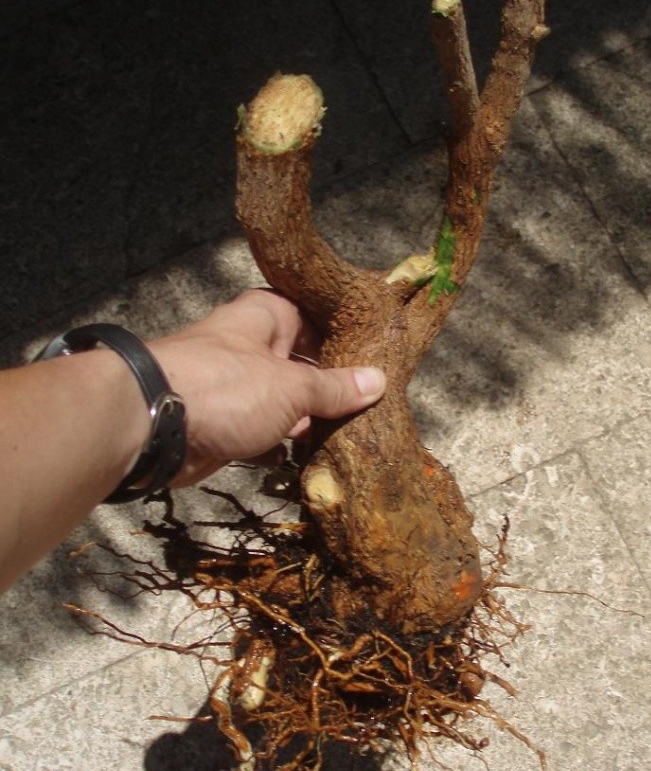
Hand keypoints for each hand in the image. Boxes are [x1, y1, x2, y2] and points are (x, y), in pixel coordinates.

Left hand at [149, 290, 384, 485]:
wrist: (151, 427)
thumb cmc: (226, 387)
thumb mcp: (292, 386)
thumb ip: (334, 387)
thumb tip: (378, 381)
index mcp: (264, 317)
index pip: (313, 315)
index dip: (343, 333)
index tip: (377, 355)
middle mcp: (248, 345)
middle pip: (299, 359)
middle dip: (330, 382)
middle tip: (373, 401)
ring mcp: (234, 385)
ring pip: (282, 398)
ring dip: (309, 416)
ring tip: (354, 430)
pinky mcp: (223, 422)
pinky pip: (264, 429)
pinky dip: (284, 441)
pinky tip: (315, 455)